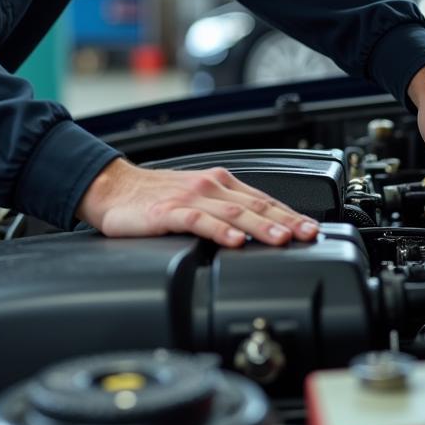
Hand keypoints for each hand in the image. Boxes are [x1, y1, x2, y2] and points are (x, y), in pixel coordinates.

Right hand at [76, 157, 320, 247]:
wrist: (112, 190)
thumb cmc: (152, 199)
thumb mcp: (195, 200)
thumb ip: (224, 213)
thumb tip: (257, 234)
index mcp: (219, 183)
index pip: (263, 199)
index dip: (290, 214)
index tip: (312, 230)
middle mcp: (209, 186)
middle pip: (254, 205)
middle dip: (285, 220)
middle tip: (308, 235)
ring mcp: (189, 198)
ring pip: (232, 213)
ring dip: (260, 226)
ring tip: (281, 238)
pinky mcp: (168, 212)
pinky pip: (199, 221)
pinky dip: (219, 231)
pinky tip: (234, 241)